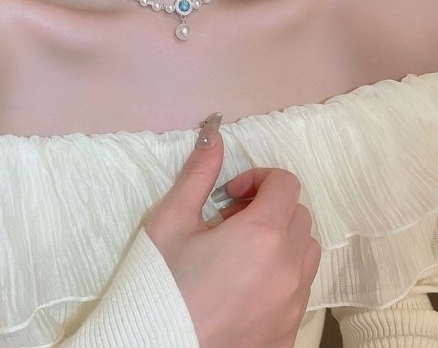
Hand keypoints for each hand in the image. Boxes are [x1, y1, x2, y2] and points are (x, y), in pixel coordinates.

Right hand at [145, 113, 320, 347]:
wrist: (151, 347)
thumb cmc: (160, 282)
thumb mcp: (171, 220)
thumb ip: (199, 173)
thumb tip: (215, 134)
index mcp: (263, 235)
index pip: (286, 183)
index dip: (258, 178)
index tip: (230, 194)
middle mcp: (289, 269)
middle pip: (298, 215)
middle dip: (268, 207)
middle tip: (229, 222)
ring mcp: (293, 304)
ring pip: (307, 251)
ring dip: (281, 239)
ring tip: (241, 253)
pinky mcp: (289, 333)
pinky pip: (301, 288)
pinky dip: (283, 274)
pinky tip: (245, 287)